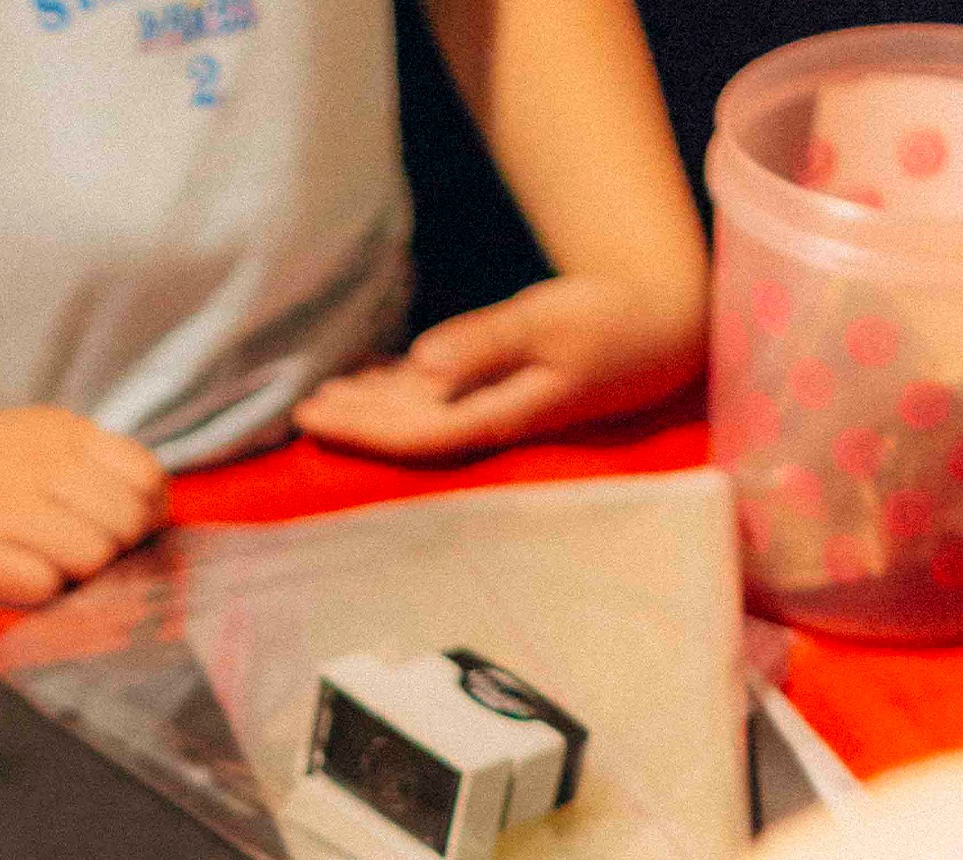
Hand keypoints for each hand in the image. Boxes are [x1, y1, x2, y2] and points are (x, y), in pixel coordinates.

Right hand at [0, 407, 167, 605]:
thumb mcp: (31, 438)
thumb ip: (84, 466)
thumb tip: (141, 513)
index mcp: (63, 433)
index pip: (148, 478)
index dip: (148, 516)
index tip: (125, 532)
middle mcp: (44, 464)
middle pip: (128, 525)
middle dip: (119, 554)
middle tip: (84, 560)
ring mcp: (8, 506)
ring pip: (93, 557)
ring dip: (79, 577)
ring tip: (46, 569)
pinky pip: (41, 586)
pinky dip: (39, 593)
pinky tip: (15, 578)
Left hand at [290, 272, 705, 460]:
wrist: (665, 325)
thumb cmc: (611, 321)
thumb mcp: (551, 323)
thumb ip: (487, 344)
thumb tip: (422, 363)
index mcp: (496, 416)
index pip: (412, 434)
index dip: (359, 429)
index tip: (314, 415)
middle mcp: (488, 420)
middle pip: (405, 428)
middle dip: (353, 421)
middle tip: (297, 408)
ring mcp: (495, 405)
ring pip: (419, 413)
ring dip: (371, 406)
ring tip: (322, 395)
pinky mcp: (503, 385)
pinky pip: (440, 395)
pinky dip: (402, 387)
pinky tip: (371, 376)